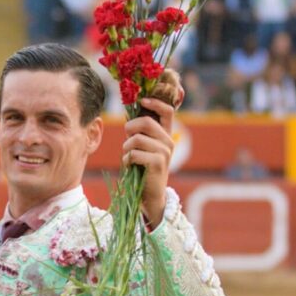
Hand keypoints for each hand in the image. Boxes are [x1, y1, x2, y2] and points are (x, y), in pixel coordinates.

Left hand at [121, 96, 177, 228]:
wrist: (151, 195)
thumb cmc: (143, 169)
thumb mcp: (143, 148)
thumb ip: (140, 134)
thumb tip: (129, 121)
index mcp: (166, 134)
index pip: (167, 111)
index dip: (155, 102)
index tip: (143, 100)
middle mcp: (169, 141)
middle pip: (145, 122)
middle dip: (129, 129)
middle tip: (127, 139)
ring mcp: (165, 152)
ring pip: (136, 139)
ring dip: (126, 148)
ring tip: (129, 157)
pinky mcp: (157, 163)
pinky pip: (134, 153)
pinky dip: (126, 160)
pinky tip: (130, 166)